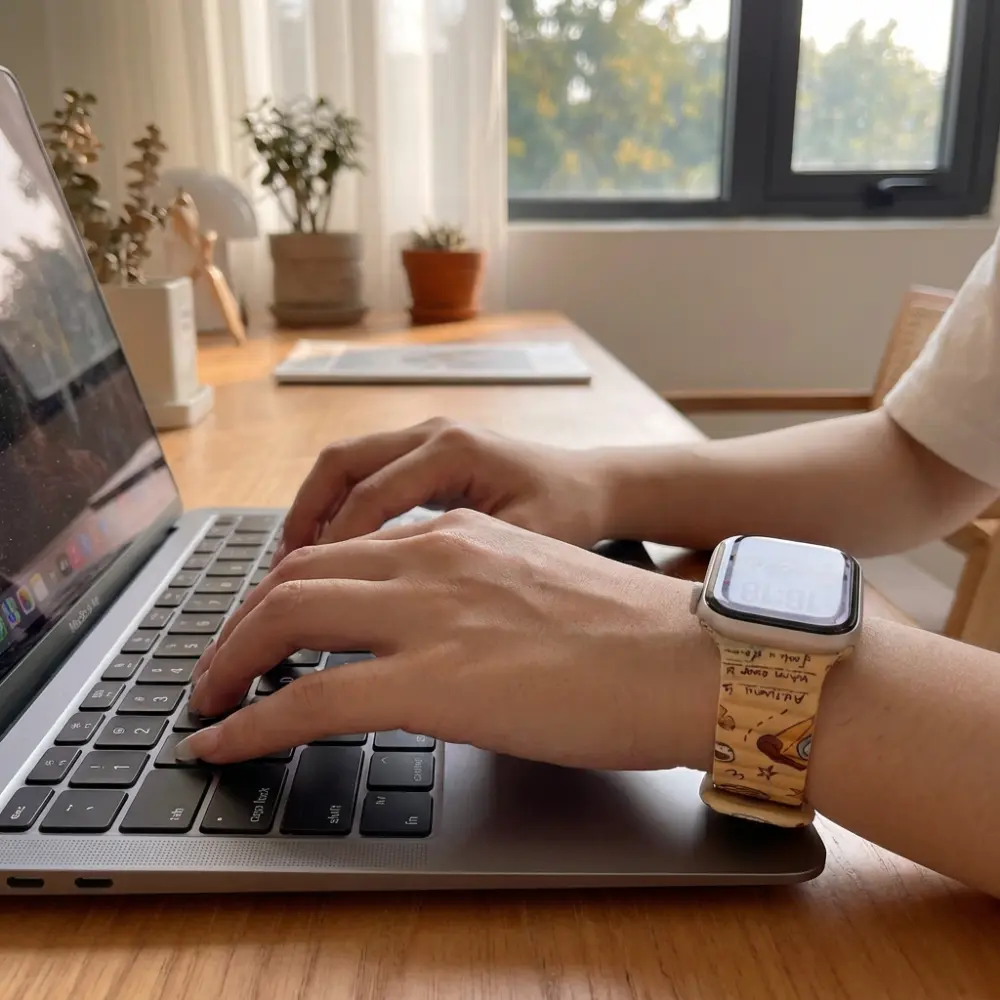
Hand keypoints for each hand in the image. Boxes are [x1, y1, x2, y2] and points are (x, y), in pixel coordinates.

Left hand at [180, 511, 715, 769]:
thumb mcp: (531, 588)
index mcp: (457, 536)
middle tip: (219, 664)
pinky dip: (252, 723)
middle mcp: (431, 558)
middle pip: (297, 575)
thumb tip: (434, 644)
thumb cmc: (630, 636)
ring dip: (232, 660)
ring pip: (288, 617)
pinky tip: (226, 744)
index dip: (285, 589)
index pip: (342, 550)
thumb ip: (471, 600)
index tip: (264, 625)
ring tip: (210, 700)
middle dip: (241, 622)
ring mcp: (429, 614)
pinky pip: (310, 698)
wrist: (689, 660)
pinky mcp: (432, 680)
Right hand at [272, 418, 612, 563]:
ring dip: (313, 510)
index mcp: (453, 451)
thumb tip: (396, 603)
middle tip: (278, 575)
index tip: (305, 594)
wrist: (595, 485)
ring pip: (344, 464)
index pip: (370, 496)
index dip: (333, 546)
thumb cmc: (569, 515)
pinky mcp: (425, 454)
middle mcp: (432, 434)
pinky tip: (330, 554)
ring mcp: (426, 438)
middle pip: (340, 463)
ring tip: (290, 567)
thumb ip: (465, 564)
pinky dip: (338, 508)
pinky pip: (364, 474)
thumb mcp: (526, 542)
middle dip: (304, 517)